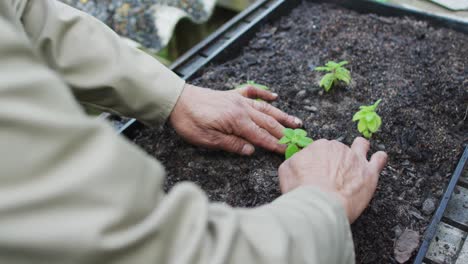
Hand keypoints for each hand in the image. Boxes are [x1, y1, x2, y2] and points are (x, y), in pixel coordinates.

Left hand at [169, 84, 301, 154]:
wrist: (177, 100)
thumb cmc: (190, 122)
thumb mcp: (207, 140)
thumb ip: (231, 144)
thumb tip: (251, 151)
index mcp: (237, 122)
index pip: (261, 137)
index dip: (275, 145)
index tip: (287, 151)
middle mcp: (242, 109)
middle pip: (268, 123)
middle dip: (284, 132)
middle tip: (299, 139)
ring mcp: (238, 100)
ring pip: (265, 108)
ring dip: (281, 115)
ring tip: (296, 121)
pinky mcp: (232, 94)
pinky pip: (252, 92)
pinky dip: (264, 93)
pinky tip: (274, 96)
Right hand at [278, 137, 386, 222]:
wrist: (320, 204)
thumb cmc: (301, 190)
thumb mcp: (286, 171)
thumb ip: (295, 161)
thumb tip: (300, 160)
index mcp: (319, 146)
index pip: (320, 149)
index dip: (319, 161)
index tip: (318, 171)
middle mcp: (338, 148)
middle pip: (338, 149)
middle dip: (336, 158)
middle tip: (332, 174)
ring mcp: (355, 159)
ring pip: (360, 146)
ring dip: (359, 149)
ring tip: (358, 156)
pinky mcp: (369, 173)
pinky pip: (378, 159)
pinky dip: (379, 158)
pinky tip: (378, 158)